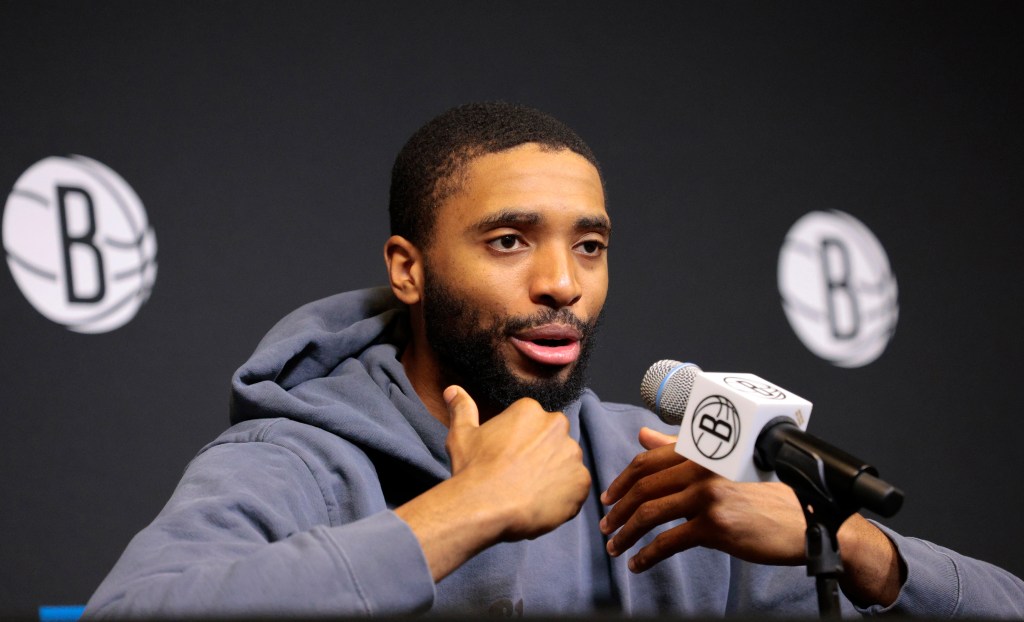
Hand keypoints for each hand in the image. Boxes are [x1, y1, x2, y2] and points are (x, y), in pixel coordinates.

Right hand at [396, 386, 590, 581]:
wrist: (485, 506)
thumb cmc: (473, 469)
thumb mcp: (462, 434)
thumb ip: (463, 408)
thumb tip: (453, 390)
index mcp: (530, 411)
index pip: (532, 424)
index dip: (520, 444)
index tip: (508, 458)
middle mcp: (556, 426)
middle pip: (552, 441)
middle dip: (541, 455)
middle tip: (520, 476)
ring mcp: (572, 454)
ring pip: (565, 464)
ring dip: (554, 475)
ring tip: (530, 492)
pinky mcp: (581, 482)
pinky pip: (576, 488)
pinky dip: (564, 497)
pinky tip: (542, 504)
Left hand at [599, 427, 805, 571]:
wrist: (799, 522)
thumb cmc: (762, 495)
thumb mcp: (719, 468)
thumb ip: (679, 450)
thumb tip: (643, 435)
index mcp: (701, 453)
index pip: (647, 463)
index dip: (621, 481)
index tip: (608, 498)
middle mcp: (702, 470)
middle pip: (644, 488)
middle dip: (618, 509)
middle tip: (605, 525)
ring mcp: (707, 497)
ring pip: (650, 514)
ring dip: (626, 533)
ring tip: (615, 547)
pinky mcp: (715, 526)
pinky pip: (668, 542)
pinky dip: (647, 555)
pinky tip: (638, 564)